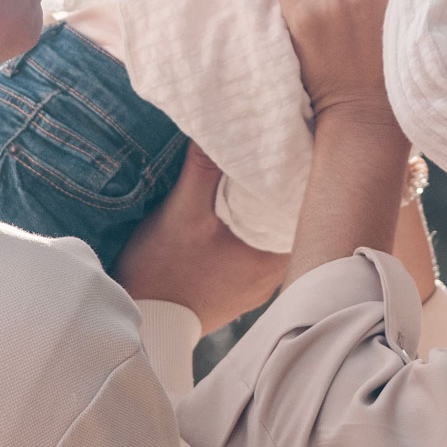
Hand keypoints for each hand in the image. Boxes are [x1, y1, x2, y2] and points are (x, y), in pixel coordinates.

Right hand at [115, 146, 286, 333]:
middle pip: (289, 215)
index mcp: (275, 255)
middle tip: (267, 148)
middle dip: (278, 183)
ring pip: (271, 232)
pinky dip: (247, 228)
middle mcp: (276, 274)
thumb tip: (222, 123)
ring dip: (261, 206)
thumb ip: (203, 166)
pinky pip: (255, 249)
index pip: (304, 201)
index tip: (287, 140)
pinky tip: (231, 212)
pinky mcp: (240, 290)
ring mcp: (259, 285)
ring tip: (249, 174)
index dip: (297, 169)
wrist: (142, 322)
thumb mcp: (182, 211)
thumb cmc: (163, 271)